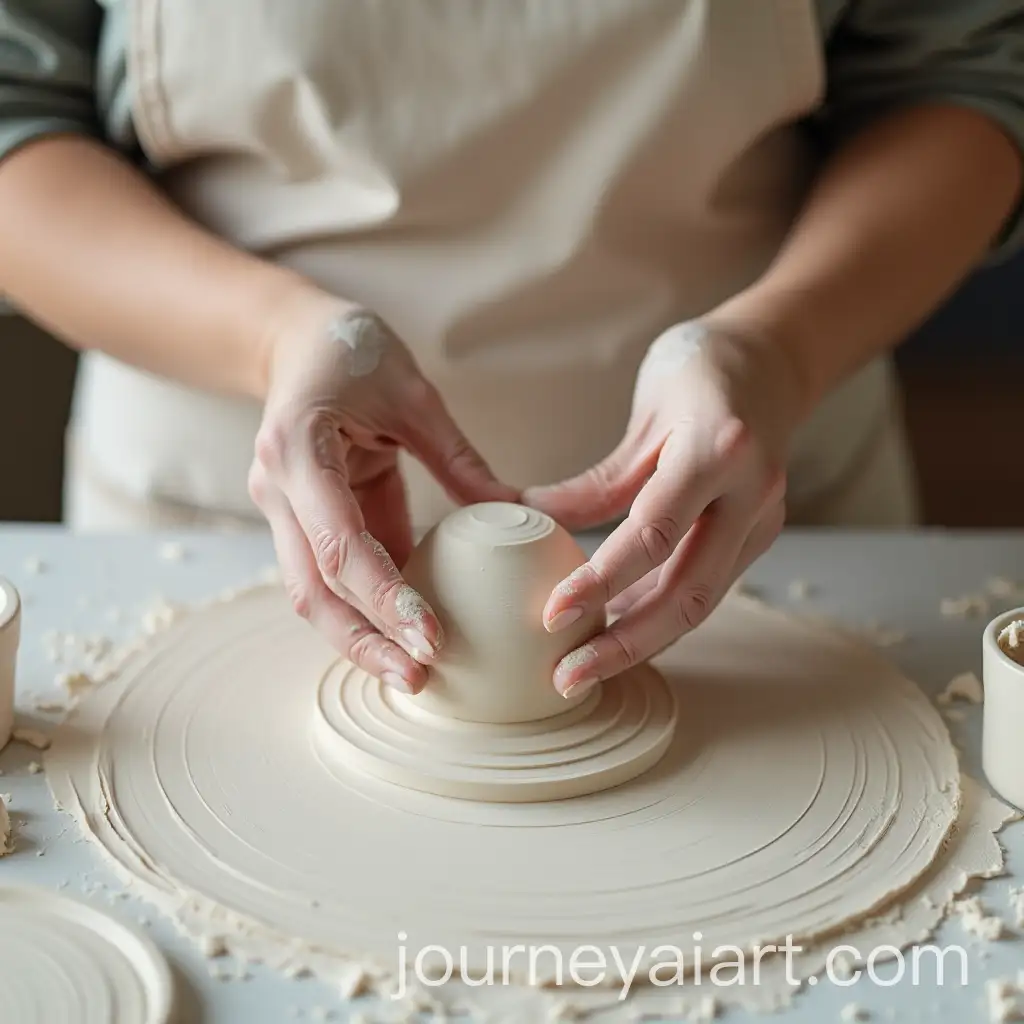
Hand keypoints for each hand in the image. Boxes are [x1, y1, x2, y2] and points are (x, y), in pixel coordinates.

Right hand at [248, 297, 517, 692]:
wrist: (296, 341)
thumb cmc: (353, 351)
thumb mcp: (414, 394)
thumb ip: (457, 458)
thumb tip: (515, 516)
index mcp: (298, 448)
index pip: (337, 542)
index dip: (384, 595)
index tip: (432, 635)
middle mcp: (278, 488)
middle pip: (312, 588)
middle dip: (363, 641)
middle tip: (418, 679)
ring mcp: (285, 509)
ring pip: (314, 593)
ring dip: (360, 637)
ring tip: (414, 675)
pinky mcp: (305, 520)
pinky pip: (334, 575)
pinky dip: (368, 606)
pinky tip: (407, 634)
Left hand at [525, 320, 804, 696]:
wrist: (773, 357)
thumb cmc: (700, 370)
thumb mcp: (643, 417)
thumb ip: (593, 483)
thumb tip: (527, 525)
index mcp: (718, 449)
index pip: (654, 532)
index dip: (601, 581)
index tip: (552, 615)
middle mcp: (751, 492)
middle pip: (689, 592)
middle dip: (625, 643)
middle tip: (566, 676)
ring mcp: (762, 518)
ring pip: (702, 600)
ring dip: (643, 640)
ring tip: (584, 666)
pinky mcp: (757, 534)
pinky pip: (707, 585)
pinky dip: (661, 612)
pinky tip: (619, 630)